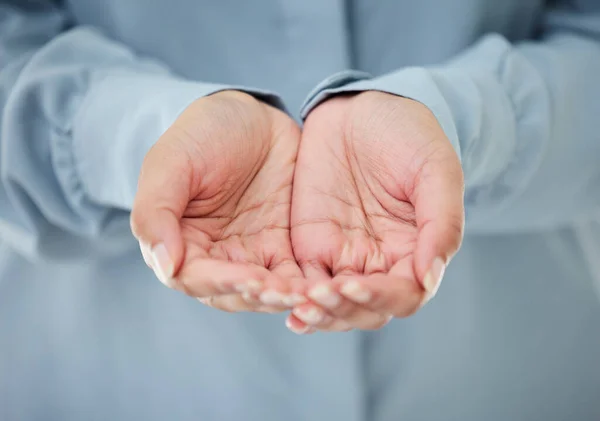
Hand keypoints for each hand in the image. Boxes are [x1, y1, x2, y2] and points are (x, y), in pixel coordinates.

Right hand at [131, 91, 305, 311]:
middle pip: (234, 293)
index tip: (249, 279)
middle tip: (286, 292)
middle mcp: (216, 258)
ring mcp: (252, 255)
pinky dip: (308, 285)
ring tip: (309, 293)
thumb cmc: (203, 134)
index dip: (221, 282)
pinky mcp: (285, 249)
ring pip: (267, 292)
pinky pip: (296, 276)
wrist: (251, 116)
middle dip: (260, 296)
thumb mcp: (171, 161)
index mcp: (181, 243)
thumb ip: (156, 211)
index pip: (194, 277)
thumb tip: (165, 265)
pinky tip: (324, 284)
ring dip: (286, 296)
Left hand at [288, 91, 463, 332]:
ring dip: (319, 312)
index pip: (404, 295)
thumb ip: (440, 223)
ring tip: (300, 306)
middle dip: (344, 311)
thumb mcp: (435, 170)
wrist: (363, 110)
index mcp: (414, 250)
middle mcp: (380, 261)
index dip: (382, 298)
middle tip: (320, 297)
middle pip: (365, 310)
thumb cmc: (409, 136)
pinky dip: (294, 298)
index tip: (356, 286)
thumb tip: (429, 277)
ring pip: (333, 305)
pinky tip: (281, 301)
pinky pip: (303, 282)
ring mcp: (344, 255)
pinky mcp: (313, 244)